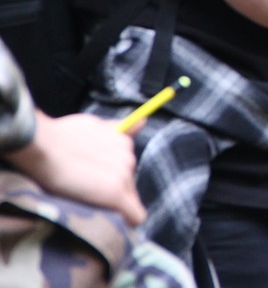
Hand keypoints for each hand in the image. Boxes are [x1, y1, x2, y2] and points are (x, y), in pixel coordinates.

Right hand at [6, 111, 145, 225]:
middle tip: (88, 194)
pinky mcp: (115, 193)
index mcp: (124, 144)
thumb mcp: (95, 126)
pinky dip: (128, 221)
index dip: (111, 179)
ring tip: (88, 203)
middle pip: (128, 185)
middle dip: (113, 190)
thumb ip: (119, 129)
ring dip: (114, 202)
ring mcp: (123, 176)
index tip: (96, 185)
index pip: (126, 170)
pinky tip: (120, 227)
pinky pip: (135, 215)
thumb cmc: (61, 135)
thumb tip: (143, 121)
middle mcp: (129, 158)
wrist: (44, 146)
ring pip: (128, 199)